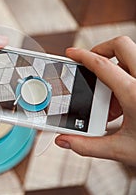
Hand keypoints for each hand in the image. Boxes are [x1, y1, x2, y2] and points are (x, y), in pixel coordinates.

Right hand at [55, 36, 135, 165]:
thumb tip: (66, 141)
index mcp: (135, 94)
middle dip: (102, 50)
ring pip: (134, 56)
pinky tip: (127, 102)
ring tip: (112, 98)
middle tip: (92, 65)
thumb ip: (89, 146)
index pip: (102, 65)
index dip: (82, 56)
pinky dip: (129, 77)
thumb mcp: (123, 149)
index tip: (72, 54)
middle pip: (122, 45)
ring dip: (117, 68)